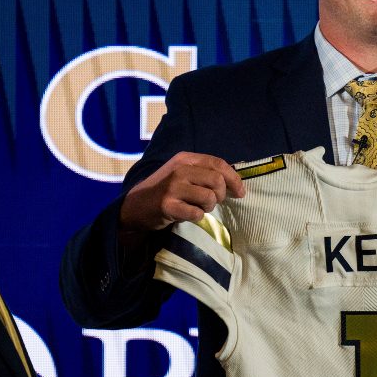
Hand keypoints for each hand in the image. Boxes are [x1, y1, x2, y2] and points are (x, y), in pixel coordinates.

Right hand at [119, 152, 244, 235]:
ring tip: (198, 207)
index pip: (219, 164)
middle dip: (221, 195)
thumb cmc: (165, 190)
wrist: (135, 206)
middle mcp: (180, 170)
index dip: (234, 179)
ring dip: (209, 207)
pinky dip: (197, 217)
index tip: (241, 192)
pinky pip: (197, 213)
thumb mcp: (183, 174)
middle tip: (213, 202)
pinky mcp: (167, 206)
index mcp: (185, 159)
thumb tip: (235, 183)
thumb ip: (205, 173)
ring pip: (209, 197)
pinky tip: (187, 214)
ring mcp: (173, 187)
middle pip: (218, 181)